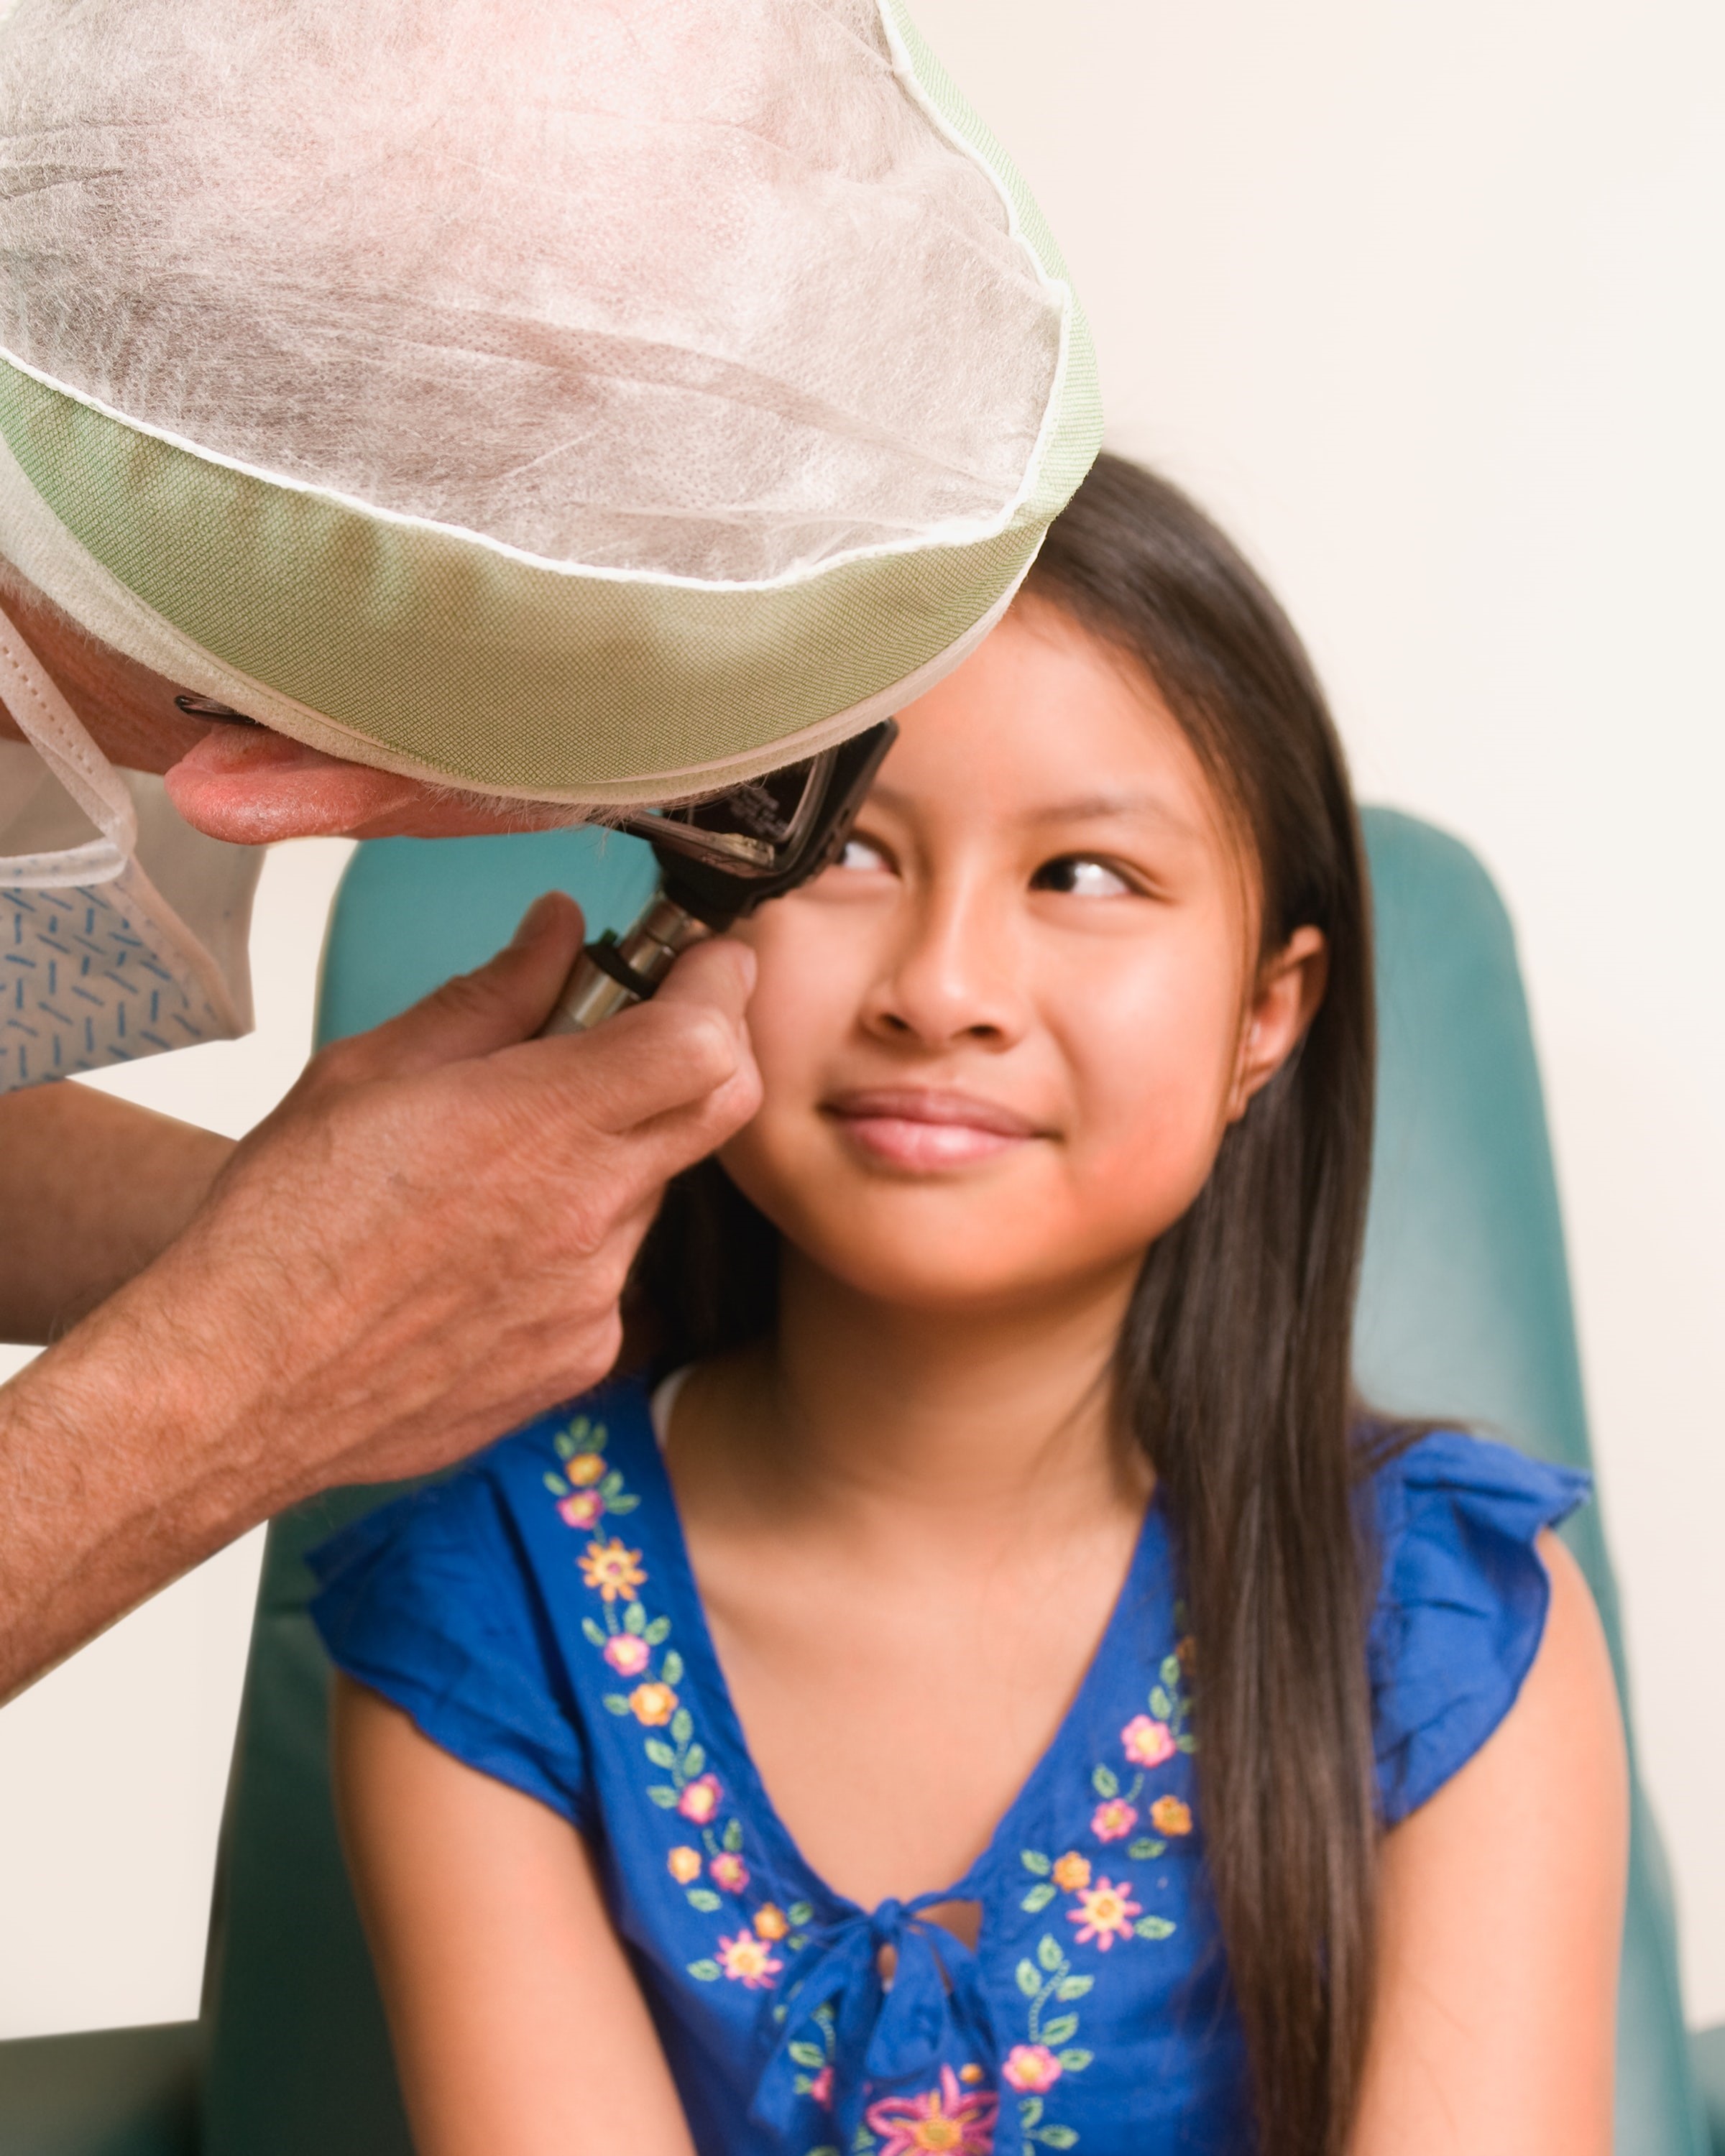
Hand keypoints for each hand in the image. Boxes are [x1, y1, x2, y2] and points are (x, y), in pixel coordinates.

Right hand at [0, 894, 759, 1695]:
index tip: (705, 964)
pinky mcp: (579, 1358)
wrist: (235, 1387)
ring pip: (649, 1192)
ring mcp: (593, 1296)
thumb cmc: (281, 1225)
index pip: (704, 1040)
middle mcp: (590, 1213)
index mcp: (541, 1124)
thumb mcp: (368, 1071)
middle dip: (703, 1050)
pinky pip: (608, 1276)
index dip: (720, 988)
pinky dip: (573, 1244)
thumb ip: (490, 997)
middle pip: (718, 1107)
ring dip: (609, 1158)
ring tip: (495, 1170)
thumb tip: (557, 932)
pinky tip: (482, 1252)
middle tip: (643, 1028)